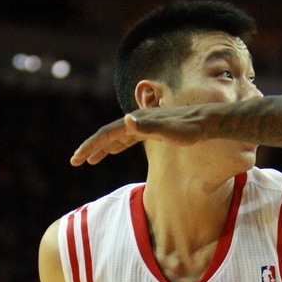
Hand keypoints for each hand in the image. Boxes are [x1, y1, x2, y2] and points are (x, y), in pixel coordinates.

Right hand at [70, 107, 210, 165]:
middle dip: (91, 148)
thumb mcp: (170, 131)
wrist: (207, 122)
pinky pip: (127, 138)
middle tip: (75, 161)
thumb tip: (127, 120)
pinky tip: (112, 152)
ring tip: (90, 160)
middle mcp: (138, 120)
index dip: (90, 146)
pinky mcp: (151, 130)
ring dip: (102, 148)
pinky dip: (116, 146)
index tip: (76, 159)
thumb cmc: (190, 129)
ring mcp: (144, 124)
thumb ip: (149, 127)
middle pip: (108, 134)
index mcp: (137, 120)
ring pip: (117, 136)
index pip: (107, 133)